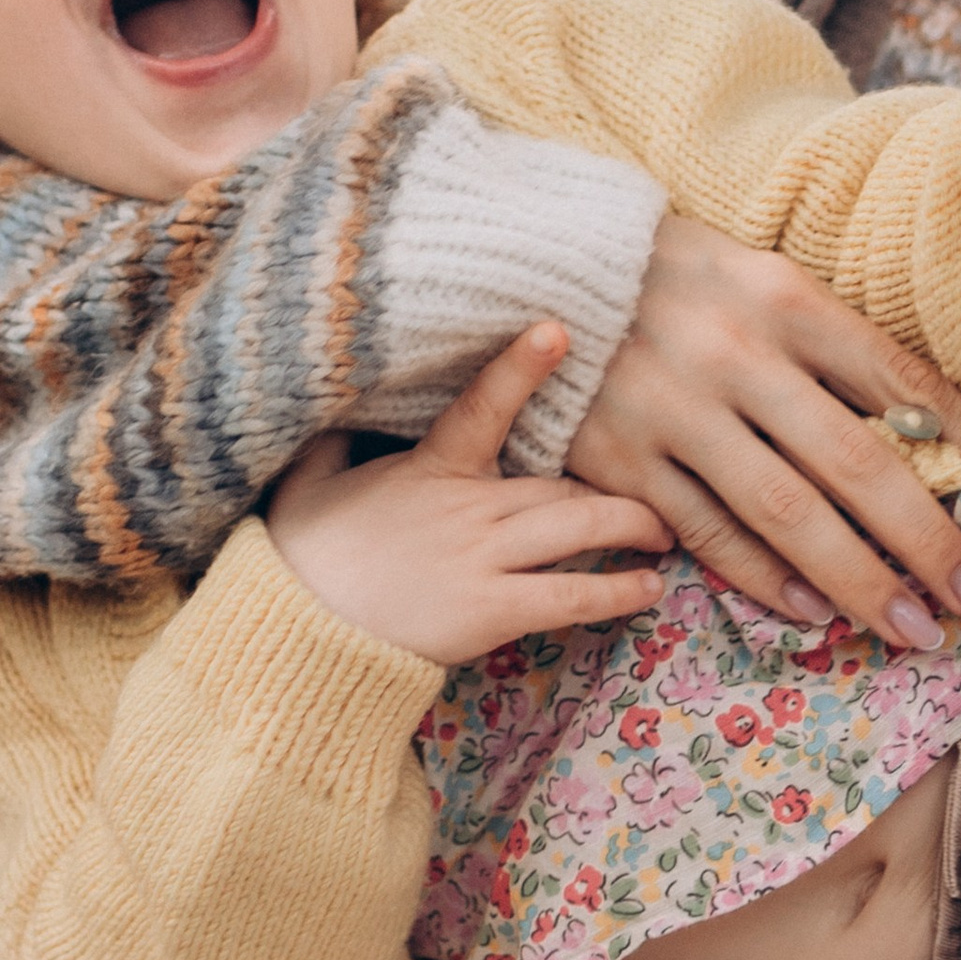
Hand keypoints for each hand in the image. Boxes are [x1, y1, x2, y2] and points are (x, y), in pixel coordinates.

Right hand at [269, 323, 670, 663]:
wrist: (295, 629)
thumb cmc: (301, 553)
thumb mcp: (309, 478)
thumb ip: (339, 438)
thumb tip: (340, 400)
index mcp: (430, 466)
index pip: (481, 406)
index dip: (520, 368)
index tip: (558, 330)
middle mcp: (468, 506)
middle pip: (562, 483)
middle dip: (615, 485)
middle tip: (655, 484)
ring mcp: (482, 558)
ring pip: (580, 528)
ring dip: (633, 526)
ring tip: (665, 530)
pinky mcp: (491, 610)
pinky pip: (570, 596)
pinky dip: (616, 591)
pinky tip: (649, 588)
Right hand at [564, 214, 960, 653]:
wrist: (530, 263)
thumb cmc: (673, 277)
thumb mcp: (760, 280)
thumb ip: (833, 352)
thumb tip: (929, 437)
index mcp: (786, 297)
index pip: (908, 382)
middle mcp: (736, 355)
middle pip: (857, 465)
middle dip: (930, 543)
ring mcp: (673, 411)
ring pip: (787, 515)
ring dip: (860, 582)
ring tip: (914, 630)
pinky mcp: (617, 459)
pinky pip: (706, 534)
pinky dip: (764, 579)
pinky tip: (810, 613)